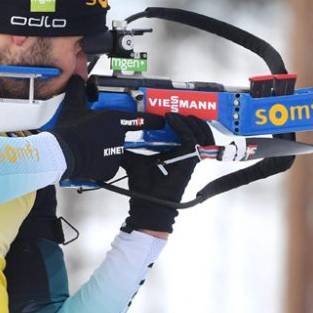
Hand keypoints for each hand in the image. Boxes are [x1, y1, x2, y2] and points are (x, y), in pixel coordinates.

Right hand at [50, 76, 163, 181]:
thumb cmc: (67, 130)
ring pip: (113, 153)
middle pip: (119, 138)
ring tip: (85, 151)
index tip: (160, 122)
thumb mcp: (72, 107)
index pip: (138, 120)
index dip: (151, 121)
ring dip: (102, 153)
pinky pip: (107, 168)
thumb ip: (78, 91)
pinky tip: (86, 162)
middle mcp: (118, 137)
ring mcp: (115, 154)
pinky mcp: (110, 170)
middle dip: (108, 140)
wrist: (60, 154)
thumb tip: (77, 77)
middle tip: (92, 140)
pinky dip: (99, 166)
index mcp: (113, 120)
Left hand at [121, 113, 213, 233]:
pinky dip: (182, 126)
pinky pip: (191, 138)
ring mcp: (190, 157)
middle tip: (176, 109)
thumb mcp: (133, 161)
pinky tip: (171, 119)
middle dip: (191, 118)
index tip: (170, 111)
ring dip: (190, 120)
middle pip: (200, 131)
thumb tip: (112, 141)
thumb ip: (126, 150)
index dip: (183, 121)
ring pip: (201, 133)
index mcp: (176, 154)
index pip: (188, 133)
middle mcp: (186, 154)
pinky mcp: (189, 159)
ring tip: (175, 113)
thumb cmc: (143, 186)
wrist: (146, 203)